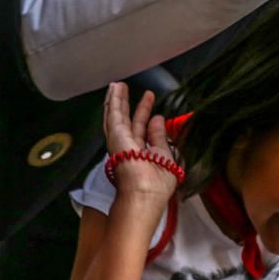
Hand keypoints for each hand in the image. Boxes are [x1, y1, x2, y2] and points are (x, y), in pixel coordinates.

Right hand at [103, 82, 178, 201]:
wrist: (143, 194)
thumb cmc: (156, 184)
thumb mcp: (165, 156)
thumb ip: (159, 137)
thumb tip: (158, 118)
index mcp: (141, 156)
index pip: (142, 131)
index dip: (145, 115)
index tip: (150, 101)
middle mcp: (128, 149)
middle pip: (127, 122)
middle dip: (127, 106)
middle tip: (126, 89)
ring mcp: (119, 142)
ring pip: (116, 117)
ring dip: (116, 101)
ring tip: (117, 86)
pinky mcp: (115, 136)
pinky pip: (113, 114)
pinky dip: (113, 101)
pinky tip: (115, 89)